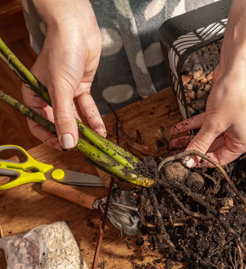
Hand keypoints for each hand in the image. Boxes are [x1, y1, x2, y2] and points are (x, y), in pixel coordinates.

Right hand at [21, 0, 104, 148]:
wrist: (78, 30)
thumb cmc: (62, 52)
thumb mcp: (61, 89)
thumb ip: (64, 118)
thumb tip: (67, 143)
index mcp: (33, 93)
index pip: (38, 122)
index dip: (49, 137)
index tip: (63, 147)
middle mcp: (49, 94)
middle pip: (59, 121)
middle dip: (72, 135)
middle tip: (84, 148)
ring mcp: (66, 91)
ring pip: (75, 116)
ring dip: (85, 129)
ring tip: (95, 142)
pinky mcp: (81, 87)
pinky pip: (87, 108)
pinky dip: (93, 119)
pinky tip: (100, 131)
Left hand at [169, 0, 245, 166]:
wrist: (236, 67)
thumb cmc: (233, 94)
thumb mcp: (214, 124)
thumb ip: (200, 143)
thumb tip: (189, 160)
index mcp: (243, 142)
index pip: (220, 160)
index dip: (201, 161)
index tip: (184, 162)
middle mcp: (237, 134)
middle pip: (211, 148)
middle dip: (192, 149)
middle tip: (174, 153)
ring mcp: (229, 122)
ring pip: (206, 135)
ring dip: (189, 138)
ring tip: (171, 142)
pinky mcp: (220, 112)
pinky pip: (204, 123)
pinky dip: (191, 125)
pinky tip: (177, 128)